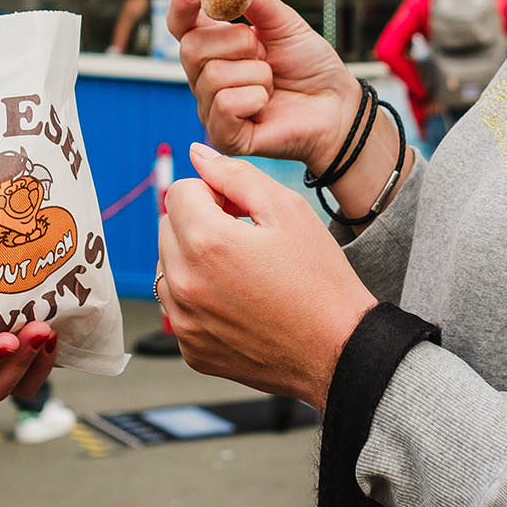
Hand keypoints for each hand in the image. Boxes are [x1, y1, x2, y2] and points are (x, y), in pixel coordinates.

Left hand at [156, 144, 375, 410]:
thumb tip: (197, 154)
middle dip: (198, 222)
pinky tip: (239, 303)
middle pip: (167, 227)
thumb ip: (235, 174)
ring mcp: (185, 322)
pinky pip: (180, 307)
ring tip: (240, 271)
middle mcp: (184, 284)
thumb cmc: (320, 280)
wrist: (339, 351)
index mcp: (206, 243)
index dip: (211, 193)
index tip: (240, 210)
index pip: (179, 192)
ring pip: (167, 267)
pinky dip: (199, 299)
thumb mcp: (287, 210)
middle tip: (243, 237)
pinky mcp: (191, 350)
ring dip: (193, 260)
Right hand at [168, 0, 361, 172]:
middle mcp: (204, 78)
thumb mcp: (284, 22)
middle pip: (190, 48)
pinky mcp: (225, 136)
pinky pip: (226, 105)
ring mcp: (212, 108)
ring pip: (213, 77)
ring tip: (272, 82)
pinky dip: (255, 98)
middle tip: (264, 53)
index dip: (182, 4)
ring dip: (256, 74)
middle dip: (237, 43)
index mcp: (214, 46)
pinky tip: (267, 104)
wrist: (337, 104)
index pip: (179, 23)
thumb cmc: (309, 65)